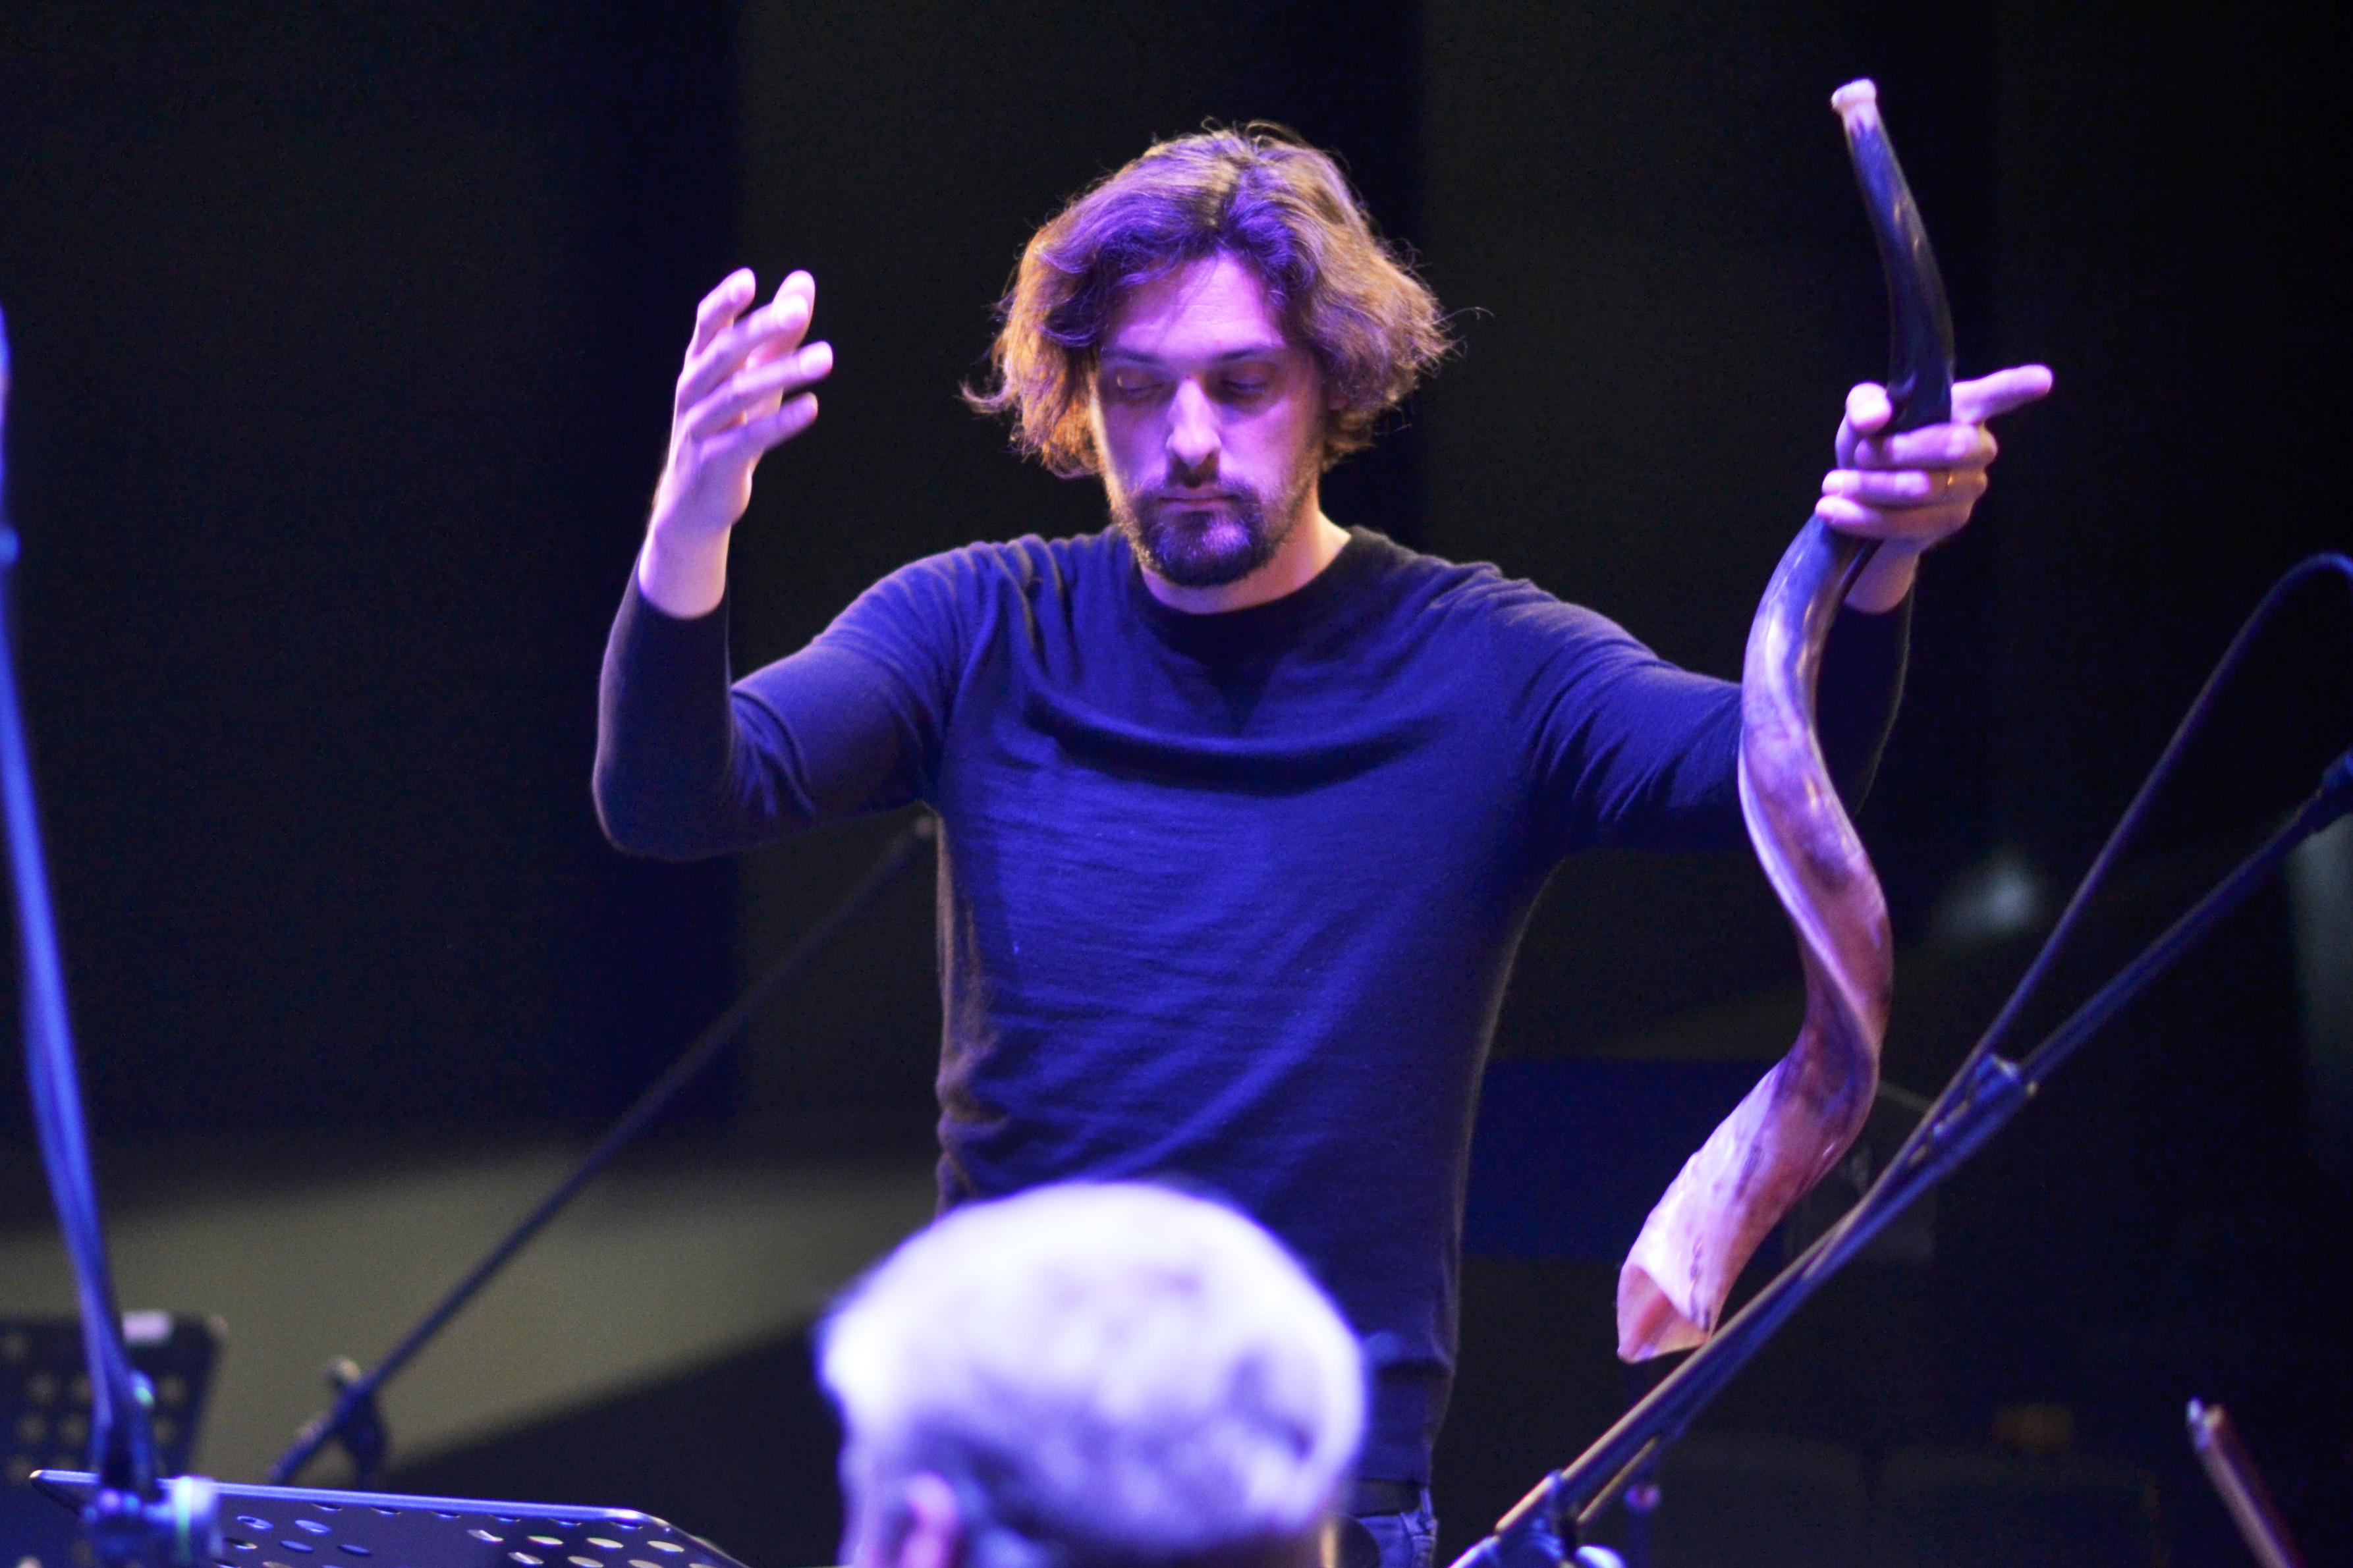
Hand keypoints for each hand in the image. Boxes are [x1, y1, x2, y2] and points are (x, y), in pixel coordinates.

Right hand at [639, 269, 833, 615]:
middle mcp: (693, 391)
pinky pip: (749, 439)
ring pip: (739, 394)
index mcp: (699, 366)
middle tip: (798, 311)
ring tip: (826, 358)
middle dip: (761, 329)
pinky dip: (781, 423)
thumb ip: (777, 333)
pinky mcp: (715, 462)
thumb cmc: (728, 427)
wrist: (695, 500)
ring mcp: (700, 427)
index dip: (724, 303)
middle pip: (725, 353)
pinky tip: (812, 407)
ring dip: (784, 373)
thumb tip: (802, 283)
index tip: (748, 281)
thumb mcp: (753, 377)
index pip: (706, 326)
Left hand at [1815, 364, 2052, 610]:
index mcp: (1962, 409)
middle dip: (1898, 451)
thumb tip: (1876, 417)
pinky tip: (1831, 510)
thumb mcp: (1860, 419)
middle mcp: (1976, 446)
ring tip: (1832, 484)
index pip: (1994, 395)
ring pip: (1921, 488)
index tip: (2042, 380)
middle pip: (1952, 445)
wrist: (1861, 501)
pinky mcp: (1950, 522)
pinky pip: (1905, 523)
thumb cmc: (1873, 445)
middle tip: (1860, 454)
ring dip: (1867, 488)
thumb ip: (1864, 406)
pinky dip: (1860, 516)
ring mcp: (1968, 488)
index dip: (2017, 387)